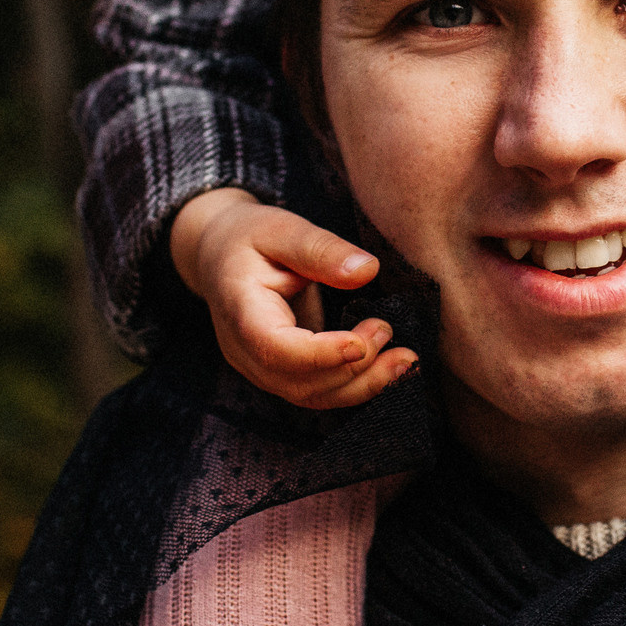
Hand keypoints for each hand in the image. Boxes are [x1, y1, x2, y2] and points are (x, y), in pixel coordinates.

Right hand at [169, 188, 417, 407]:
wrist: (220, 255)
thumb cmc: (250, 238)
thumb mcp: (282, 229)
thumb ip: (321, 249)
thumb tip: (368, 271)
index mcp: (239, 311)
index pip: (275, 348)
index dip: (321, 354)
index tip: (363, 342)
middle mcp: (244, 350)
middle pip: (298, 382)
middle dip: (353, 370)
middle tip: (390, 331)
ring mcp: (260, 368)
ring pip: (311, 396)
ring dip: (362, 385)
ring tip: (405, 361)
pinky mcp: (281, 372)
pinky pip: (318, 391)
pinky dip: (355, 385)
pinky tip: (390, 369)